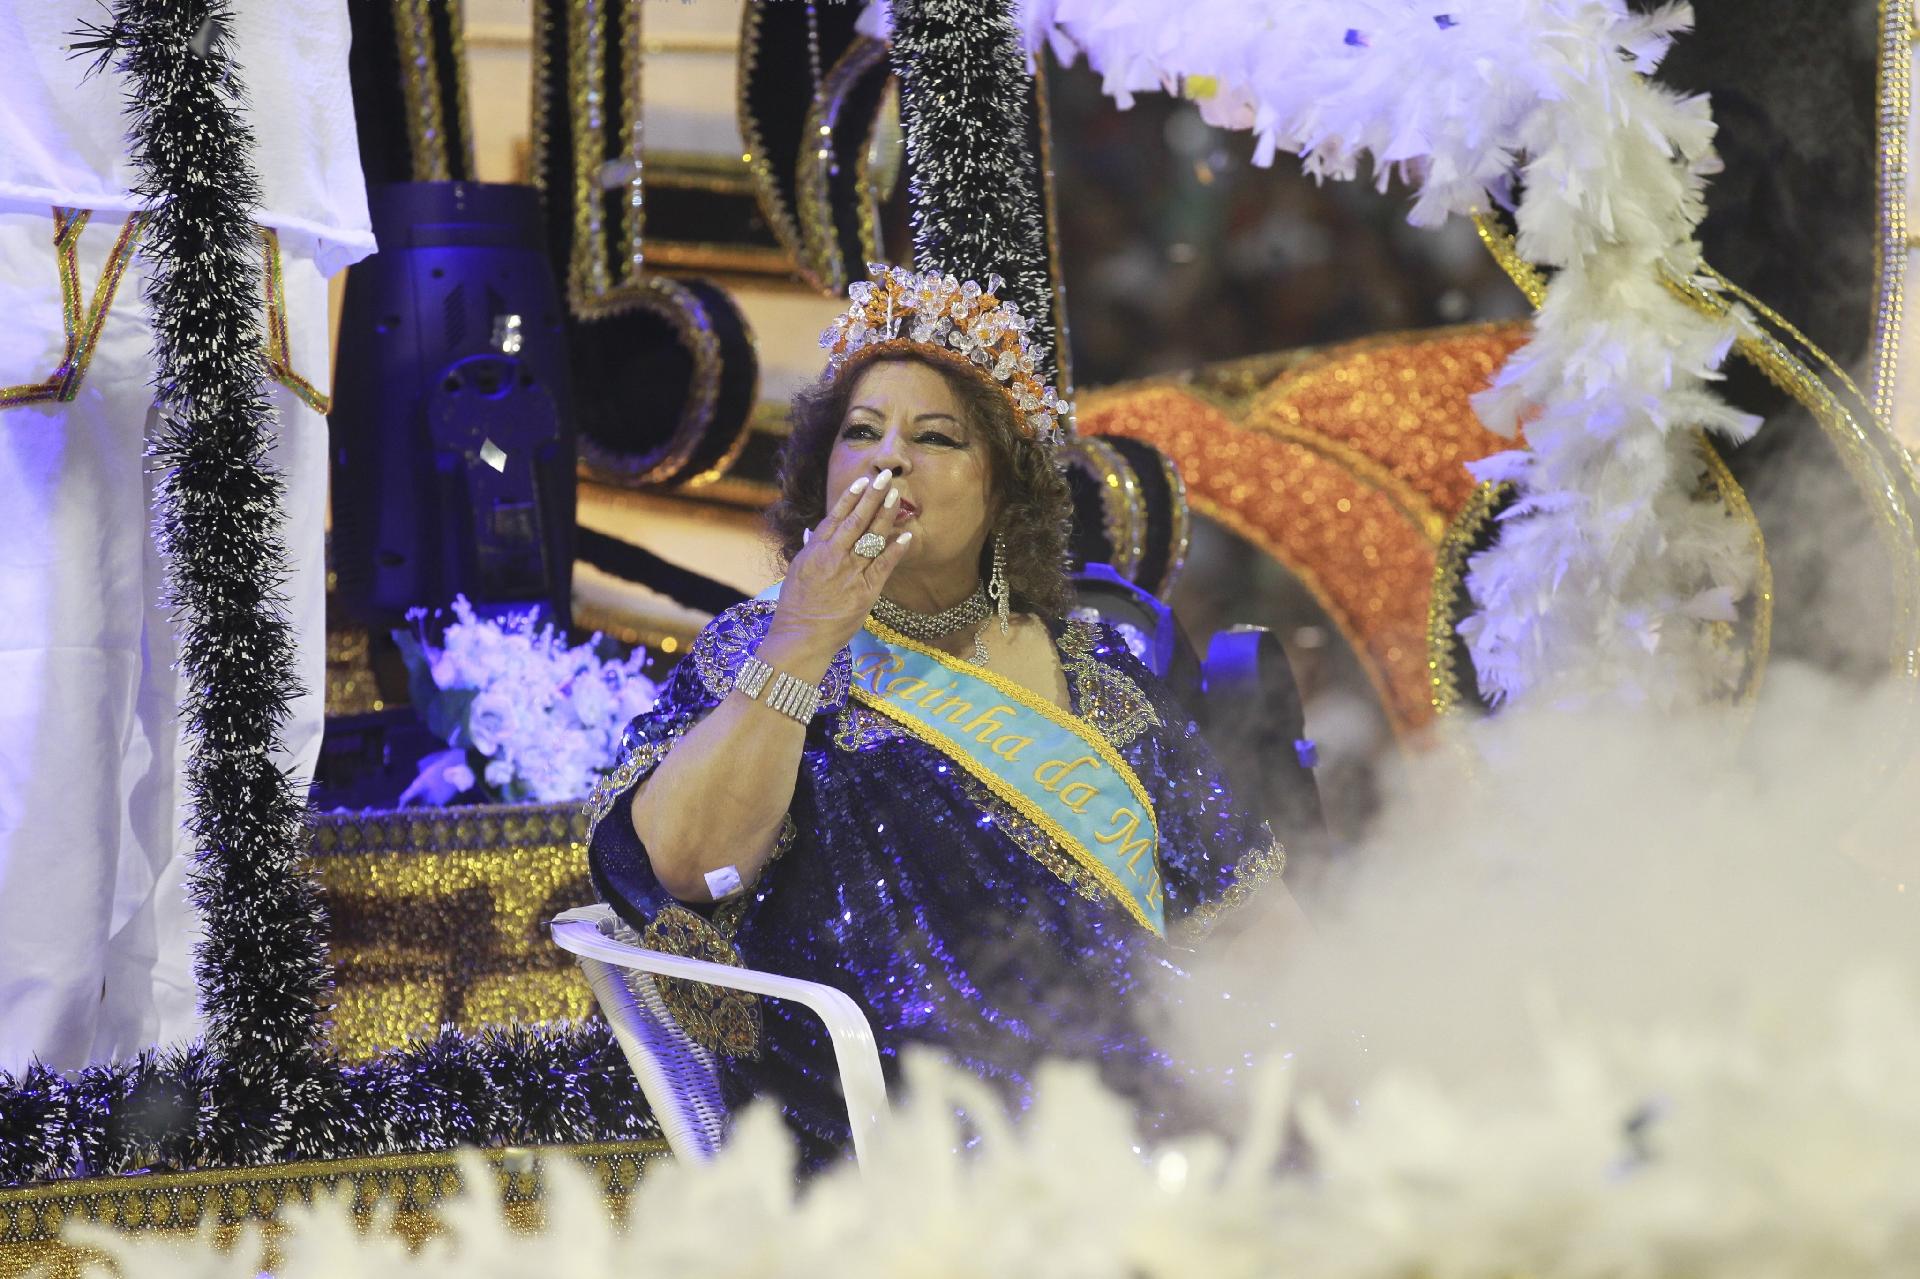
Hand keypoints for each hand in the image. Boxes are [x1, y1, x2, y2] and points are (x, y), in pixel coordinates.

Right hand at [765, 469, 912, 660]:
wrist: (801, 637)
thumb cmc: (797, 606)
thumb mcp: (797, 572)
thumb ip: (809, 549)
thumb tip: (813, 531)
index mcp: (815, 551)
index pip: (835, 517)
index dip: (850, 497)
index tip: (862, 481)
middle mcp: (833, 557)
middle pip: (856, 521)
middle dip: (872, 497)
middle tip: (885, 477)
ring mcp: (850, 574)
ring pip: (871, 538)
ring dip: (885, 515)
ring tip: (895, 497)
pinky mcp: (865, 592)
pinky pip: (884, 565)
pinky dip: (895, 549)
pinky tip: (906, 534)